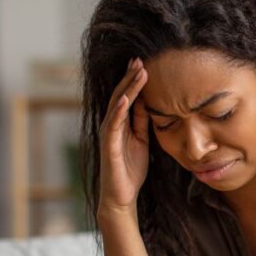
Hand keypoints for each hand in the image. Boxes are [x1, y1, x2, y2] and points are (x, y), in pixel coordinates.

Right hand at [97, 58, 149, 218]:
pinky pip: (113, 126)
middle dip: (129, 77)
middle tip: (139, 59)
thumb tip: (147, 103)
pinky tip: (126, 98)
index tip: (143, 63)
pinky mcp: (108, 147)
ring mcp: (108, 135)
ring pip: (116, 106)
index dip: (133, 81)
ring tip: (136, 72)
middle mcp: (111, 126)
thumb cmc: (130, 170)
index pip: (126, 97)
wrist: (121, 196)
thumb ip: (141, 122)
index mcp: (120, 124)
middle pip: (119, 96)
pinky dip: (119, 111)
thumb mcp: (142, 141)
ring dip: (127, 88)